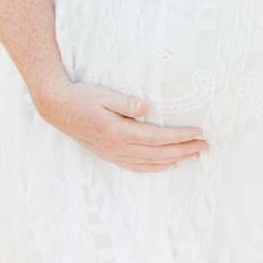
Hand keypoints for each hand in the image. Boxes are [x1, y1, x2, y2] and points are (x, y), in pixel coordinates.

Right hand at [32, 78, 208, 171]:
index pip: (158, 137)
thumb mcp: (103, 95)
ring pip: (150, 162)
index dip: (180, 136)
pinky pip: (137, 166)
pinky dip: (155, 167)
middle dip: (184, 150)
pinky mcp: (110, 155)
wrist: (57, 108)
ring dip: (174, 159)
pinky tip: (166, 164)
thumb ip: (125, 102)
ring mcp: (114, 154)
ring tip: (193, 155)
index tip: (198, 133)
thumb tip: (147, 106)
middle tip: (205, 146)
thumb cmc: (81, 97)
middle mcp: (118, 147)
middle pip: (159, 153)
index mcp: (119, 132)